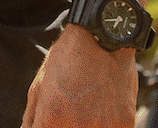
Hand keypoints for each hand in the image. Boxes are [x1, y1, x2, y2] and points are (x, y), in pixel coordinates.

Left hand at [22, 24, 139, 127]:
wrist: (106, 37)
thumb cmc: (69, 58)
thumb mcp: (40, 85)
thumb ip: (32, 118)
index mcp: (52, 118)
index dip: (48, 126)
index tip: (52, 120)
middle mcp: (78, 127)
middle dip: (65, 125)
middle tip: (72, 109)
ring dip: (87, 126)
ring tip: (88, 108)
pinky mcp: (125, 125)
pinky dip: (106, 126)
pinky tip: (103, 109)